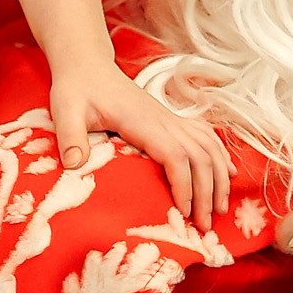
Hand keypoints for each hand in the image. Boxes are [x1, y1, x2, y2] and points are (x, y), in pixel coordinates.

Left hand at [49, 61, 234, 232]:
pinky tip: (227, 174)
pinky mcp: (170, 120)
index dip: (184, 184)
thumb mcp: (65, 111)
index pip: (175, 154)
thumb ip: (70, 137)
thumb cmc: (76, 89)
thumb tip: (74, 165)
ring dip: (219, 177)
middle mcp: (163, 119)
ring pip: (208, 146)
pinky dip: (220, 156)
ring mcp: (170, 118)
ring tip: (220, 208)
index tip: (184, 213)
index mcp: (142, 121)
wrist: (87, 66)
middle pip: (200, 155)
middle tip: (205, 226)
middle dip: (208, 191)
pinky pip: (205, 136)